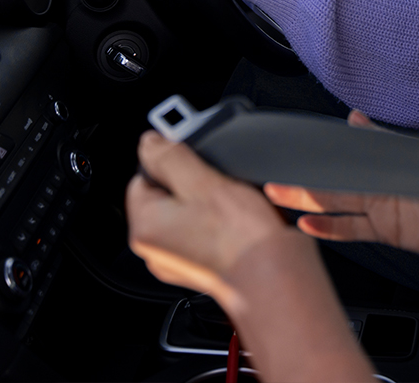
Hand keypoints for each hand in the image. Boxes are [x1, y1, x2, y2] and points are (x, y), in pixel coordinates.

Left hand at [126, 131, 288, 299]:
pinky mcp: (205, 268)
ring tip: (234, 202)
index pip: (143, 177)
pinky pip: (206, 234)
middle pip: (167, 197)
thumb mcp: (203, 181)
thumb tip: (149, 143)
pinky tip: (239, 221)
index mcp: (145, 227)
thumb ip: (170, 157)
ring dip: (209, 203)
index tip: (195, 157)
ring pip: (189, 215)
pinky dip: (221, 224)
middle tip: (219, 181)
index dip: (171, 161)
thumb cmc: (241, 238)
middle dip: (193, 184)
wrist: (275, 276)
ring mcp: (181, 262)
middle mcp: (157, 251)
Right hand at [265, 111, 418, 260]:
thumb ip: (385, 141)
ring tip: (278, 196)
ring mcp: (378, 209)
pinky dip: (329, 229)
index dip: (319, 155)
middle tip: (273, 174)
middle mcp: (376, 185)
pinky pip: (351, 230)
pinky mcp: (384, 231)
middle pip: (332, 181)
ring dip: (306, 202)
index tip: (293, 150)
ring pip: (334, 205)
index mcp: (382, 162)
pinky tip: (307, 225)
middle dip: (302, 179)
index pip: (344, 156)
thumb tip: (356, 120)